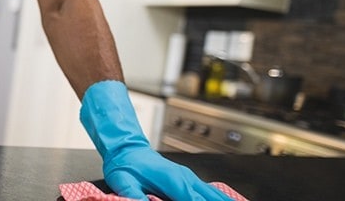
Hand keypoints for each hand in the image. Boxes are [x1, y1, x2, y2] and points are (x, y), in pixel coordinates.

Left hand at [80, 81, 230, 200]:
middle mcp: (185, 178)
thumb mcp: (122, 181)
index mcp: (171, 179)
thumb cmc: (125, 165)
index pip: (192, 200)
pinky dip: (222, 199)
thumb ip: (133, 195)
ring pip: (215, 196)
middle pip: (209, 199)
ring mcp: (190, 179)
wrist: (127, 148)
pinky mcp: (190, 181)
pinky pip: (212, 193)